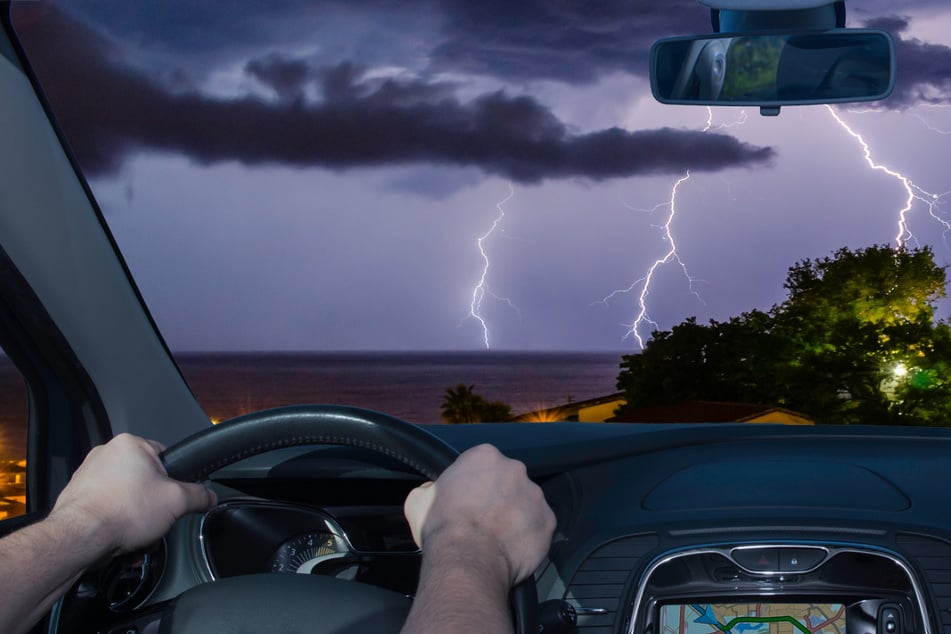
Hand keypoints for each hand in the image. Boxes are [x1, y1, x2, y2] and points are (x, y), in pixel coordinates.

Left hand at [50, 433, 216, 554]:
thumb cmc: (122, 512)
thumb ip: (199, 496)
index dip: (174, 482)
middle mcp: (105, 454)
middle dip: (153, 506)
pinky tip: (119, 538)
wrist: (79, 538)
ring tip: (137, 534)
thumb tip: (209, 497)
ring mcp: (88, 475)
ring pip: (126, 498)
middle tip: (156, 520)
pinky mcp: (77, 497)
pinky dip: (116, 524)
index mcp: (130, 444)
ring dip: (136, 518)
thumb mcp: (177, 501)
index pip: (165, 457)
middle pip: (145, 481)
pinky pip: (107, 509)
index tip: (174, 499)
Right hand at [404, 444, 554, 585]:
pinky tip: (511, 548)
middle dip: (499, 496)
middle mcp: (515, 468)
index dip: (474, 483)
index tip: (468, 500)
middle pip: (508, 480)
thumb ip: (429, 488)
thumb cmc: (442, 528)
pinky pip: (539, 525)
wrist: (467, 560)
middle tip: (484, 519)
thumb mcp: (419, 501)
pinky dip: (529, 535)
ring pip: (526, 502)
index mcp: (484, 455)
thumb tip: (431, 491)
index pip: (482, 464)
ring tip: (498, 537)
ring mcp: (535, 494)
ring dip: (516, 515)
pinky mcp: (548, 520)